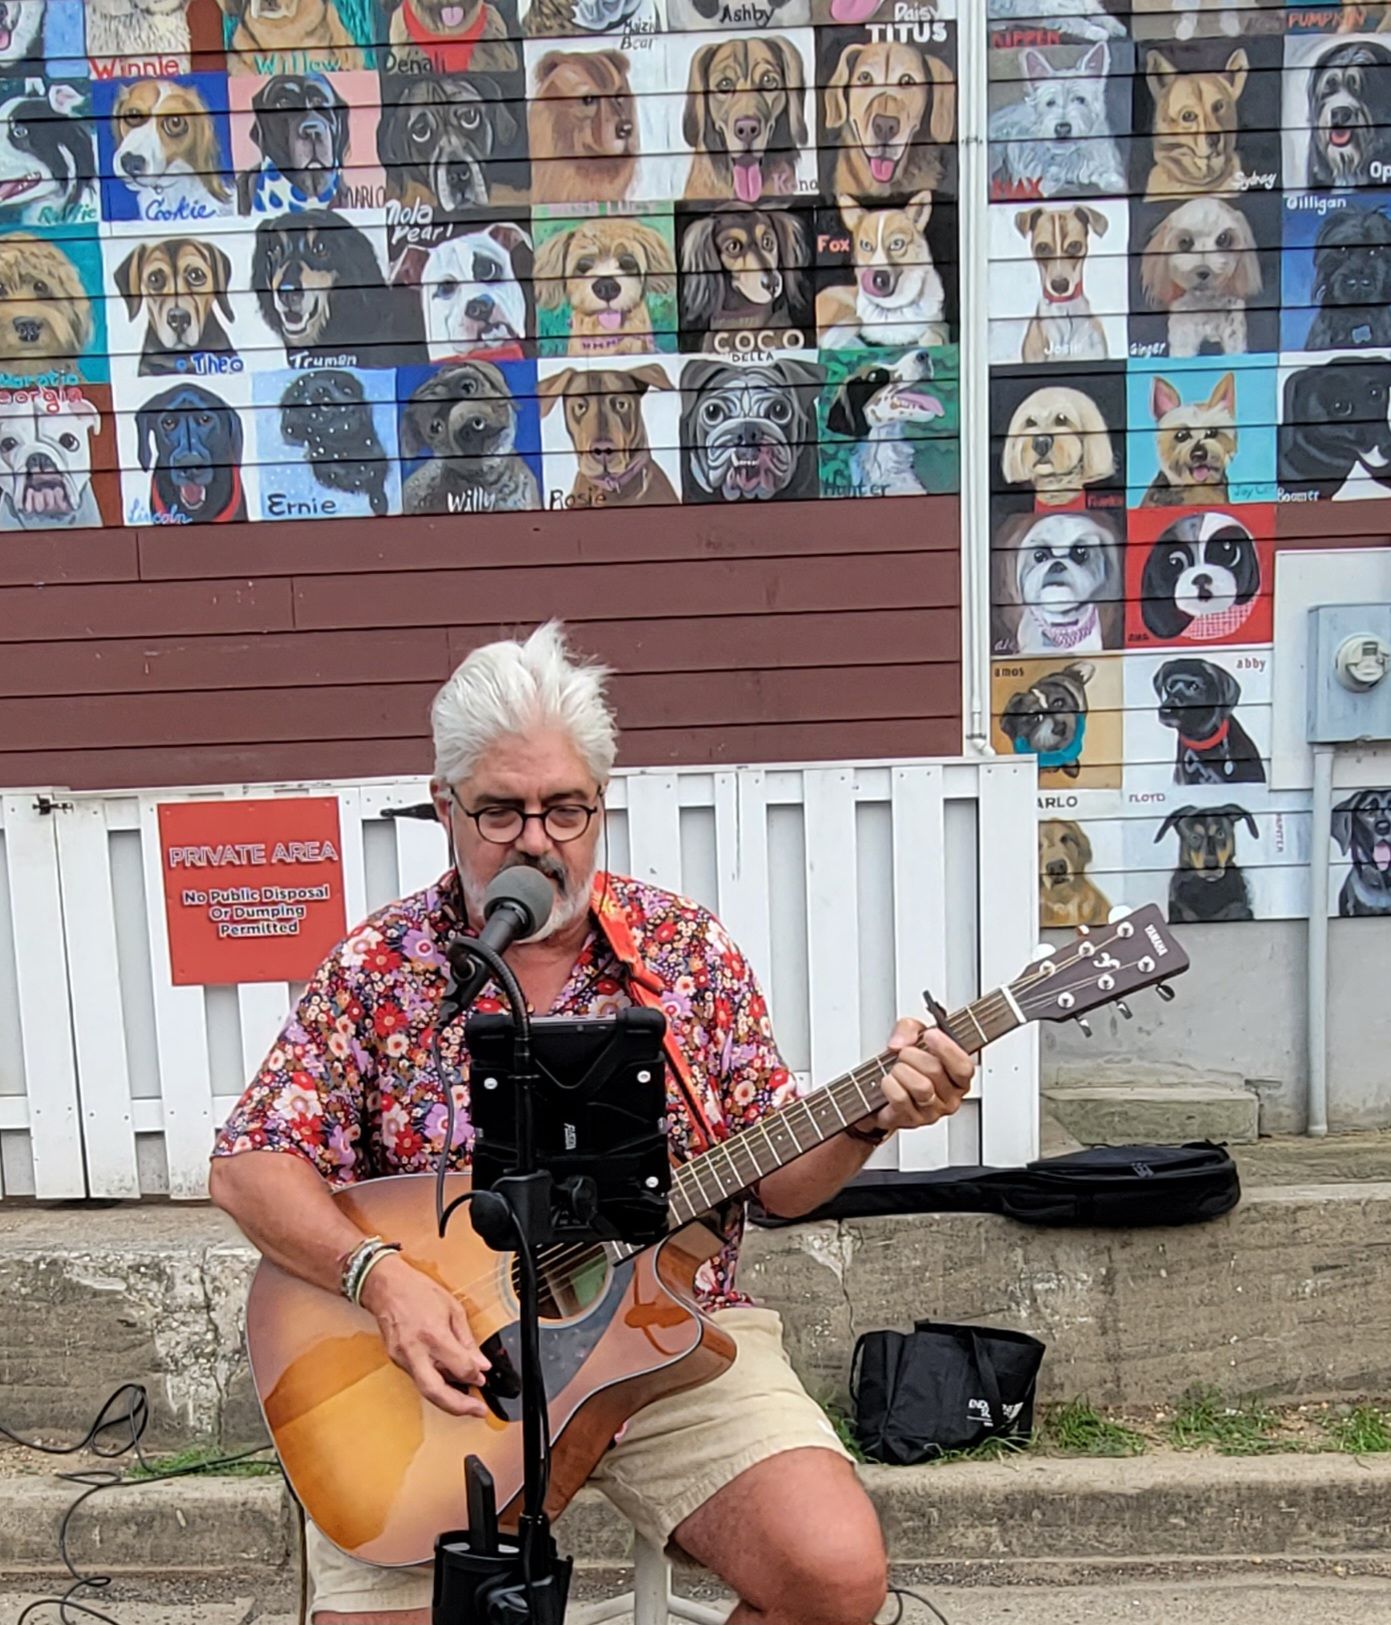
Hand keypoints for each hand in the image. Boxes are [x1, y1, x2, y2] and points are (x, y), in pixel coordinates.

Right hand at [359, 1252, 490, 1417]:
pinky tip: (447, 1382)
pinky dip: (435, 1383)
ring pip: (426, 1389)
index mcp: (432, 1334)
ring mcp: (402, 1358)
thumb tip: (480, 1363)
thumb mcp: (452, 1308)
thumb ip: (467, 1339)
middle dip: (459, 1407)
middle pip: (436, 1392)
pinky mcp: (396, 1361)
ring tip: (466, 1400)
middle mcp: (415, 1351)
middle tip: (477, 1411)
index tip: (483, 1378)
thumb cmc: (418, 1291)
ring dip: (447, 1398)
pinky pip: (418, 1378)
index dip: (475, 1375)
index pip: (458, 1367)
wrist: (385, 1286)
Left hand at [860, 1018, 974, 1136]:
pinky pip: (900, 1098)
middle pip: (935, 1070)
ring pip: (920, 1086)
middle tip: (905, 1054)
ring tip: (898, 1069)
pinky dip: (890, 1085)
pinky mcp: (912, 1121)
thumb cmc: (909, 1065)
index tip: (930, 1035)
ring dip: (901, 1071)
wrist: (885, 1091)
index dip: (946, 1048)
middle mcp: (950, 1098)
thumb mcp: (913, 1036)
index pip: (963, 1067)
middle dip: (912, 1055)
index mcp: (959, 1079)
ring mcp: (932, 1112)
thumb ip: (909, 1029)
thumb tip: (900, 1043)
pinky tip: (890, 1082)